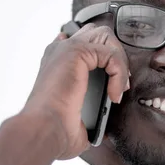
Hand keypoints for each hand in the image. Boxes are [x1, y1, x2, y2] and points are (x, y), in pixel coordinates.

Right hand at [22, 23, 129, 159]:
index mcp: (58, 62)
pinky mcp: (76, 52)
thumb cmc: (56, 130)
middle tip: (119, 86)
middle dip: (116, 56)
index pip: (85, 41)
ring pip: (106, 38)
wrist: (45, 131)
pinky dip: (119, 74)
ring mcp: (67, 48)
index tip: (113, 86)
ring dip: (119, 62)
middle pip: (99, 34)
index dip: (106, 57)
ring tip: (118, 89)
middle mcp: (60, 51)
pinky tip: (114, 95)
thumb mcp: (77, 117)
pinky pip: (111, 53)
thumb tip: (101, 127)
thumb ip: (90, 112)